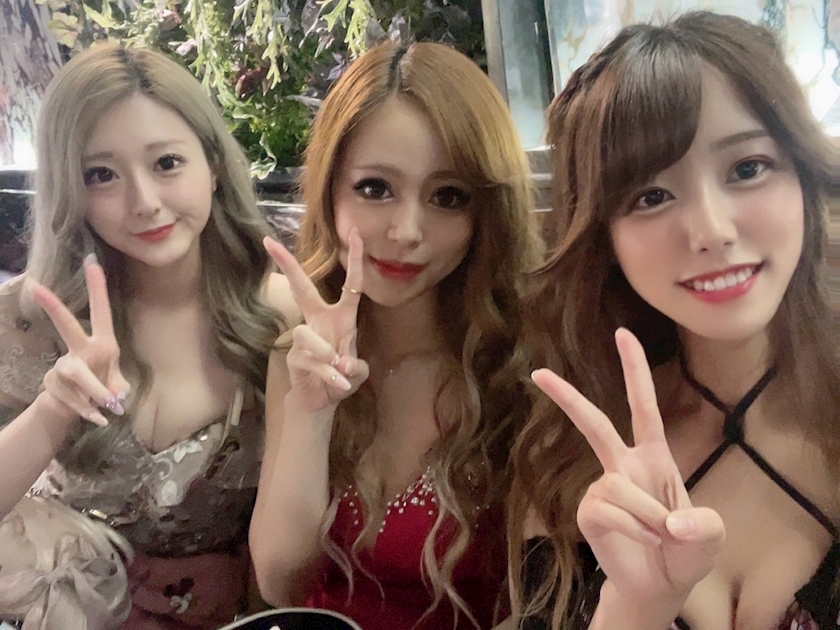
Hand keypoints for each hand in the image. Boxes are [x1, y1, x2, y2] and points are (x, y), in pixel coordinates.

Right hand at [30, 256, 130, 426]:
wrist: (74, 411)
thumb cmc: (102, 388)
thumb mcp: (118, 385)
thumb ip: (120, 388)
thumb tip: (117, 397)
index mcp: (102, 344)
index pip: (101, 312)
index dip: (97, 288)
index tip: (92, 262)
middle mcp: (79, 350)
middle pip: (66, 326)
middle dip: (53, 307)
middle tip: (34, 286)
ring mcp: (63, 366)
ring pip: (77, 373)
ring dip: (95, 390)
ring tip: (110, 407)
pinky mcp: (53, 384)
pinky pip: (74, 398)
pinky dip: (89, 411)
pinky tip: (100, 420)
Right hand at [263, 229, 369, 413]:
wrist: (321, 402)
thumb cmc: (340, 378)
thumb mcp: (357, 373)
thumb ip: (356, 367)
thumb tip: (343, 364)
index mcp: (340, 317)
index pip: (350, 285)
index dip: (355, 260)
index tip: (354, 233)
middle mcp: (320, 322)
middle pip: (304, 288)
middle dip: (288, 265)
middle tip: (269, 242)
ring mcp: (304, 338)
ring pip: (308, 334)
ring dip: (327, 355)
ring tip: (339, 373)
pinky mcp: (294, 357)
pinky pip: (310, 360)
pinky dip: (328, 376)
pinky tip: (338, 386)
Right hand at [531, 328, 724, 606]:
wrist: (659, 588)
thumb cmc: (685, 553)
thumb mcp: (712, 537)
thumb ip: (704, 526)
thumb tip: (669, 521)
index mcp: (654, 457)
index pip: (643, 406)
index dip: (635, 370)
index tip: (622, 334)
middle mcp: (623, 466)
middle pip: (594, 424)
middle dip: (567, 397)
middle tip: (537, 373)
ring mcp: (602, 489)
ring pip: (618, 486)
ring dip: (647, 516)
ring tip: (659, 536)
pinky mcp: (588, 513)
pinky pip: (609, 510)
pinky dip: (632, 529)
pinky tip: (639, 541)